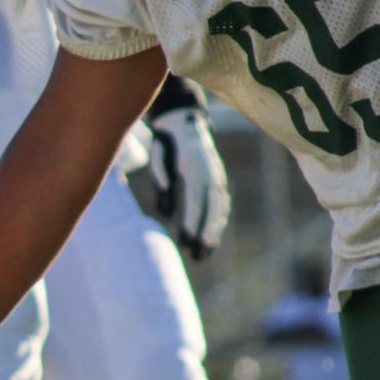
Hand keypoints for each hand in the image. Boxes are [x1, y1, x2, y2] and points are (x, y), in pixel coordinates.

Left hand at [148, 104, 230, 259]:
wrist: (185, 124)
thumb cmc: (167, 144)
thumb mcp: (159, 158)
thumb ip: (161, 181)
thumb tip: (165, 212)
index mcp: (195, 168)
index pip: (195, 200)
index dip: (191, 221)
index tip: (185, 239)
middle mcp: (211, 175)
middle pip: (212, 209)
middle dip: (206, 234)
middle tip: (198, 255)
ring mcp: (218, 178)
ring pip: (219, 210)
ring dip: (213, 233)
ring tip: (203, 254)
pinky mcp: (219, 182)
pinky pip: (221, 205)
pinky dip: (217, 223)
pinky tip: (210, 239)